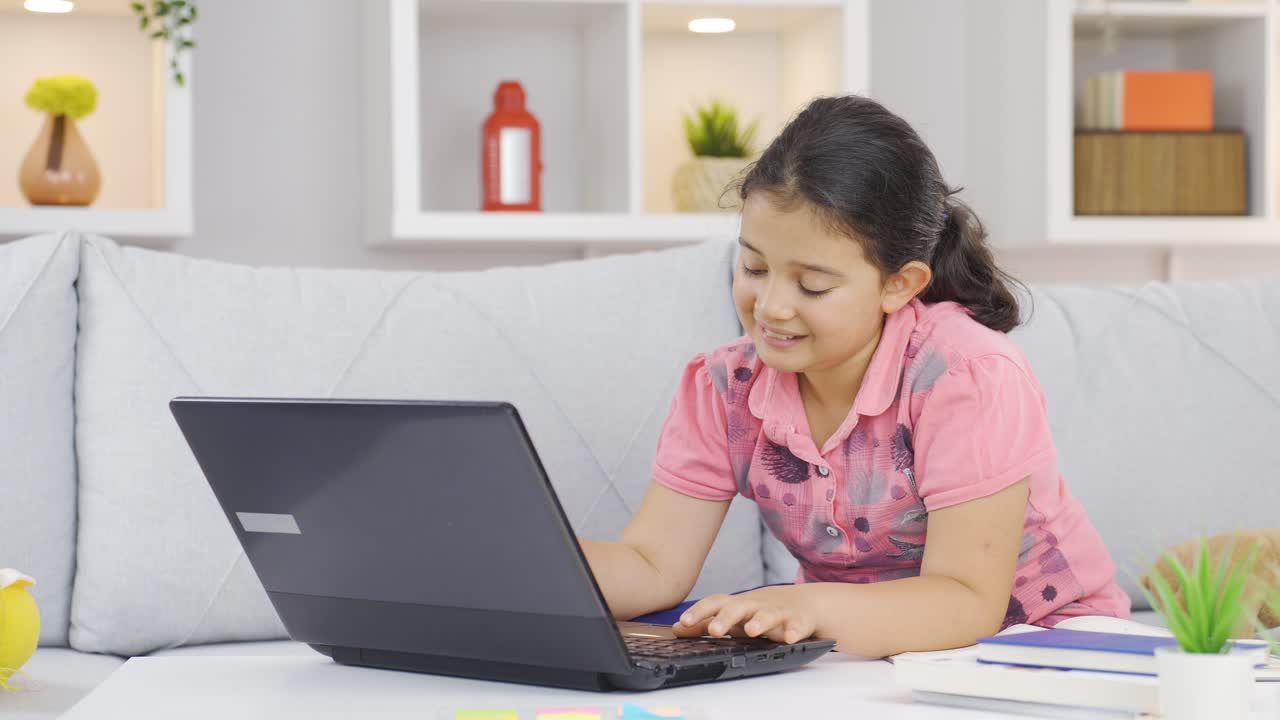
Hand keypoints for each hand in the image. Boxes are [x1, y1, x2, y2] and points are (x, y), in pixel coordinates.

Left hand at [672, 586, 819, 643]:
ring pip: (768, 614)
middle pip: (739, 607)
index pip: (715, 603)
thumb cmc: (762, 611)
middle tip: (714, 630)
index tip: (683, 622)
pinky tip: (789, 639)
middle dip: (726, 617)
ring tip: (751, 630)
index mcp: (738, 605)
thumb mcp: (734, 616)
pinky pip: (797, 626)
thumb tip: (676, 628)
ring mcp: (779, 612)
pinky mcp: (799, 621)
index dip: (698, 611)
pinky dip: (793, 631)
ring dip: (759, 622)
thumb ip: (705, 623)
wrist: (806, 603)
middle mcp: (756, 606)